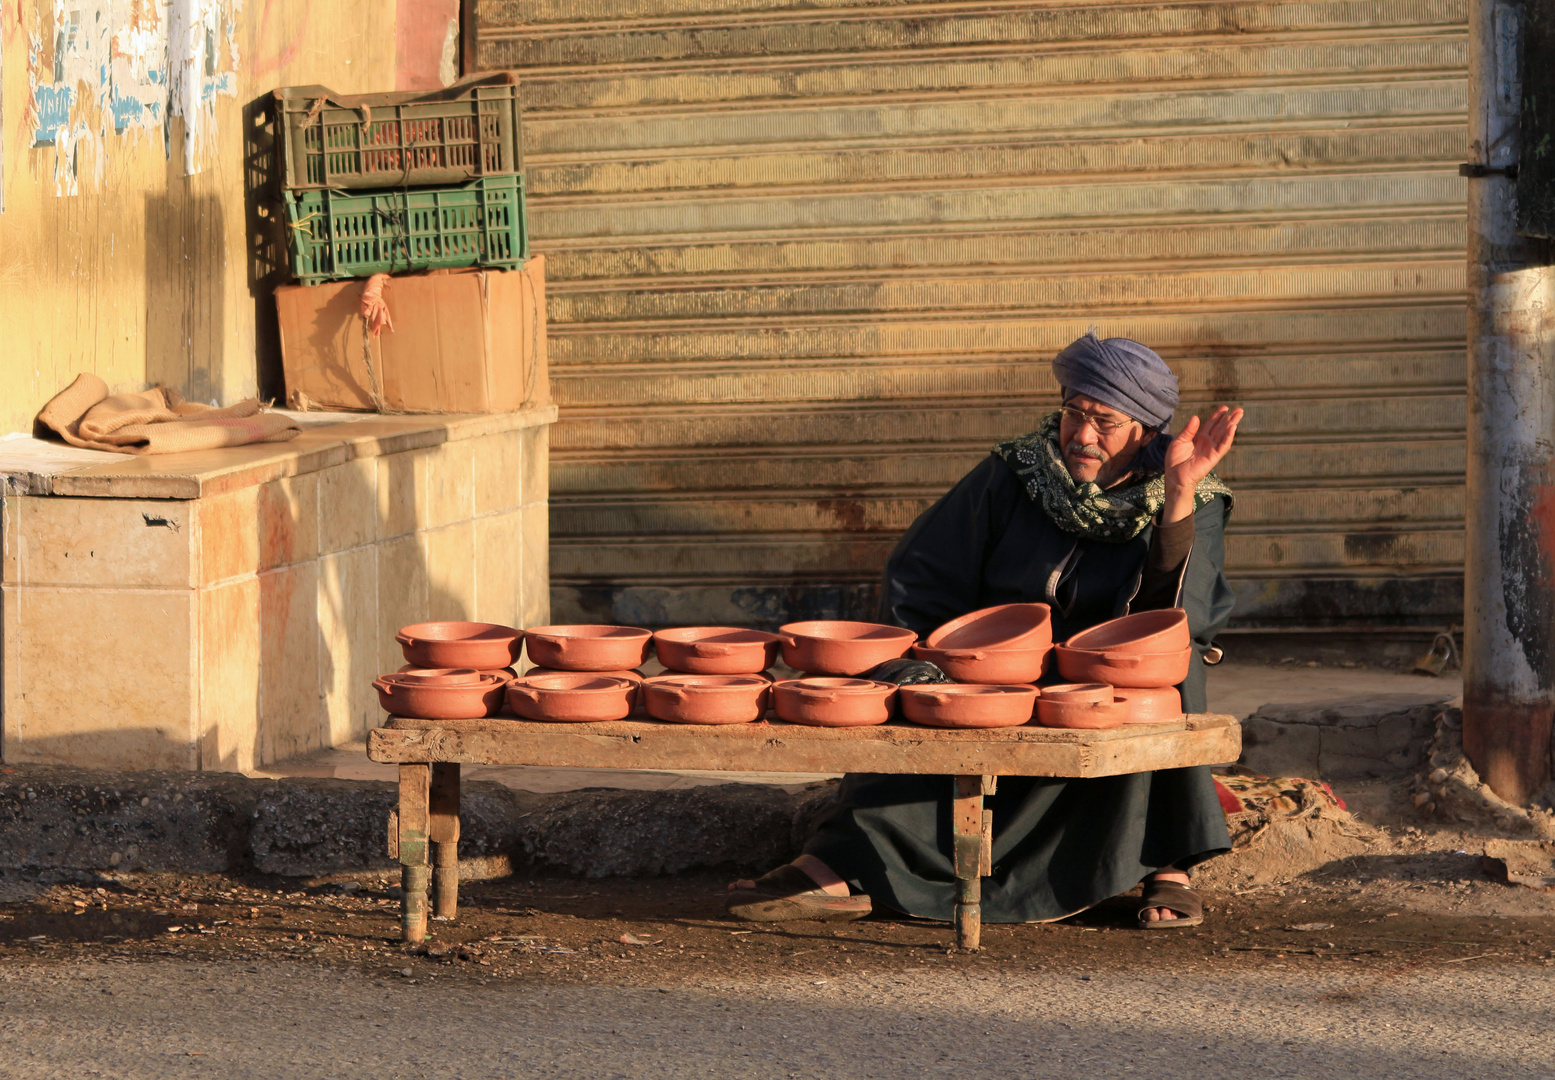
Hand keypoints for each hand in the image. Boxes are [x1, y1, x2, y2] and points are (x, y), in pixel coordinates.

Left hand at [1161, 405, 1241, 523]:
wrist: (1175, 475)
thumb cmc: (1175, 460)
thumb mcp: (1179, 441)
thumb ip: (1189, 430)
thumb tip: (1196, 417)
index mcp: (1199, 438)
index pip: (1211, 424)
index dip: (1218, 416)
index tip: (1225, 408)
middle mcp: (1207, 442)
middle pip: (1221, 428)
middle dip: (1230, 418)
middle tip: (1239, 410)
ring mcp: (1212, 449)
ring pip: (1224, 434)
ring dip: (1232, 425)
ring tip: (1239, 415)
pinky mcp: (1214, 457)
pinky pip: (1223, 445)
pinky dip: (1228, 437)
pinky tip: (1232, 428)